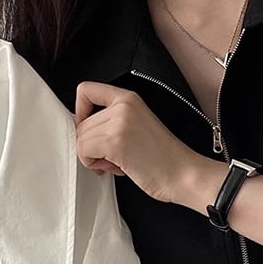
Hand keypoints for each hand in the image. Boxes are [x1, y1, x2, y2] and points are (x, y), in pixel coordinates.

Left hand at [72, 80, 212, 203]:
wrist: (183, 174)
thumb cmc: (164, 158)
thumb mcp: (137, 125)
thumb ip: (112, 120)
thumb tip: (82, 127)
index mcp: (129, 98)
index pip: (86, 90)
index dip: (79, 112)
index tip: (88, 128)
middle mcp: (122, 106)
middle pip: (81, 123)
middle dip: (91, 145)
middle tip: (112, 157)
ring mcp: (118, 122)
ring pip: (80, 139)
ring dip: (93, 157)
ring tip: (117, 162)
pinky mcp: (115, 141)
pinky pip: (83, 151)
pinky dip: (93, 164)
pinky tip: (115, 167)